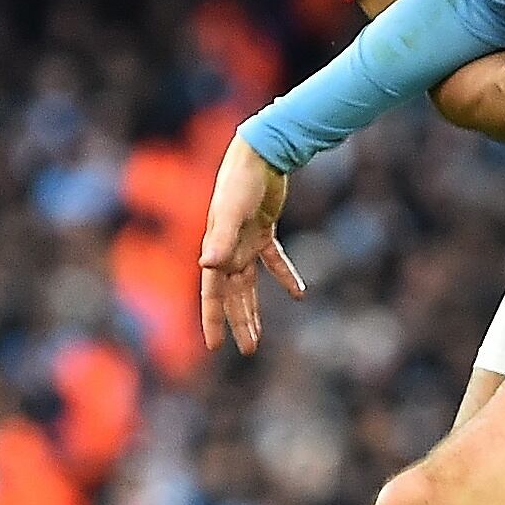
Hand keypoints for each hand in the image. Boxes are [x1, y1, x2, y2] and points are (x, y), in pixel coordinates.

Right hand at [200, 137, 303, 353]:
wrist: (260, 154)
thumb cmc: (241, 181)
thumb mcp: (231, 212)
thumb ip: (220, 240)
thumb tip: (206, 265)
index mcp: (216, 249)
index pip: (213, 293)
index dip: (213, 320)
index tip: (214, 347)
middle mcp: (227, 249)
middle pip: (233, 294)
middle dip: (239, 323)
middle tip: (248, 350)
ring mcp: (245, 241)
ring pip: (250, 283)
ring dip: (255, 307)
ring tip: (259, 335)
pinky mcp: (263, 231)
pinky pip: (274, 260)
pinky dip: (284, 275)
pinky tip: (298, 293)